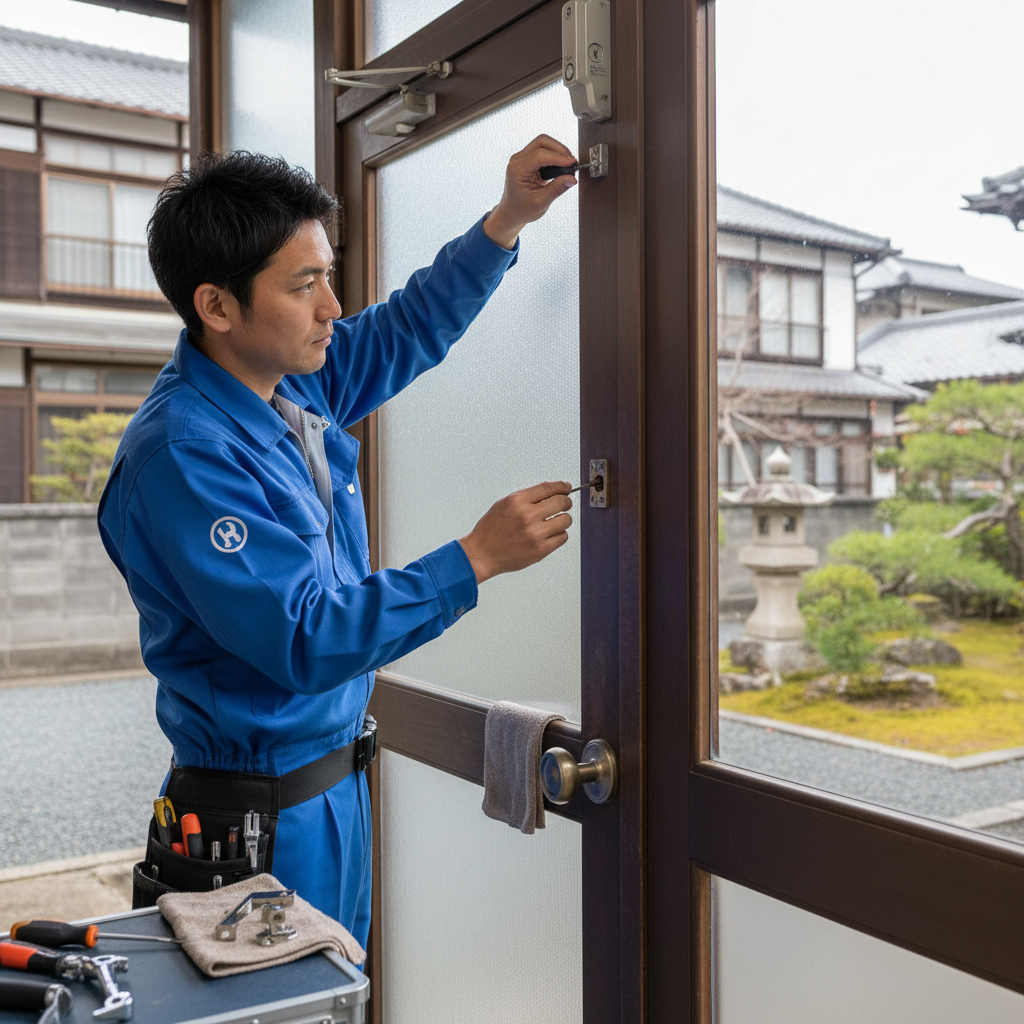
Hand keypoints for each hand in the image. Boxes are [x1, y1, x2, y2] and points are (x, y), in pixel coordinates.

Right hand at [459, 481, 573, 583]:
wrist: (482, 554)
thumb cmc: (492, 529)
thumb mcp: (504, 504)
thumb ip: (527, 496)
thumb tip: (553, 489)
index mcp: (517, 501)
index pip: (548, 488)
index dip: (562, 486)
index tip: (567, 487)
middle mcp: (526, 516)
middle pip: (562, 502)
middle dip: (566, 502)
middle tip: (565, 504)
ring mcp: (534, 534)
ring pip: (566, 520)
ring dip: (563, 519)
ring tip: (554, 522)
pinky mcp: (540, 550)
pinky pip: (563, 537)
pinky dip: (559, 534)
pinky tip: (549, 534)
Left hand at [483, 135, 577, 248]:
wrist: (512, 212)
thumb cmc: (522, 209)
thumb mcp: (541, 202)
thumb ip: (557, 188)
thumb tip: (572, 178)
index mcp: (517, 170)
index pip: (539, 155)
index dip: (558, 157)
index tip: (572, 163)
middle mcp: (518, 160)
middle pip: (541, 142)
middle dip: (559, 149)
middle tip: (572, 162)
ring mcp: (522, 158)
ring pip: (543, 143)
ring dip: (557, 151)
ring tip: (568, 164)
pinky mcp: (528, 159)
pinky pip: (543, 150)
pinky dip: (554, 155)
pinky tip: (561, 165)